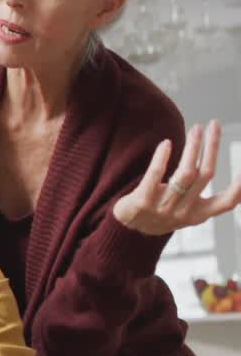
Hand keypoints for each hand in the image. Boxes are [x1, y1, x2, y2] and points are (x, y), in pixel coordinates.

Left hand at [113, 121, 240, 235]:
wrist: (126, 230)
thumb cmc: (159, 213)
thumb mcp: (186, 210)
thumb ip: (201, 194)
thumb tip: (214, 168)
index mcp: (198, 214)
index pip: (226, 203)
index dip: (239, 189)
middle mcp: (183, 212)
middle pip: (205, 175)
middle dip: (211, 147)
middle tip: (213, 125)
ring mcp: (163, 208)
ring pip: (184, 173)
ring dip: (193, 147)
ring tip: (196, 129)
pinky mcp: (142, 201)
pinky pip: (154, 175)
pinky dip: (162, 158)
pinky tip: (166, 143)